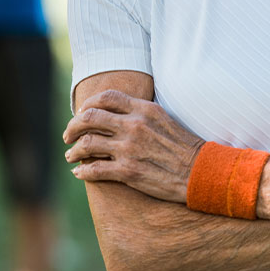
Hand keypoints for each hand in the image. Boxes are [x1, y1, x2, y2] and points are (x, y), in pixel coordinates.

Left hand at [64, 89, 203, 203]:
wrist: (201, 171)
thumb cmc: (185, 146)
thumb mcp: (164, 119)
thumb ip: (141, 113)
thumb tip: (121, 112)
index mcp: (143, 109)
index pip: (106, 97)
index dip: (88, 104)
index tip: (81, 112)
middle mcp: (134, 125)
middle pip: (89, 118)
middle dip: (73, 126)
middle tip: (68, 135)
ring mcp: (129, 148)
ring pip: (87, 144)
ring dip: (74, 150)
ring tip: (71, 155)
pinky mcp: (128, 171)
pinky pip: (95, 169)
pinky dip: (82, 171)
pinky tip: (79, 173)